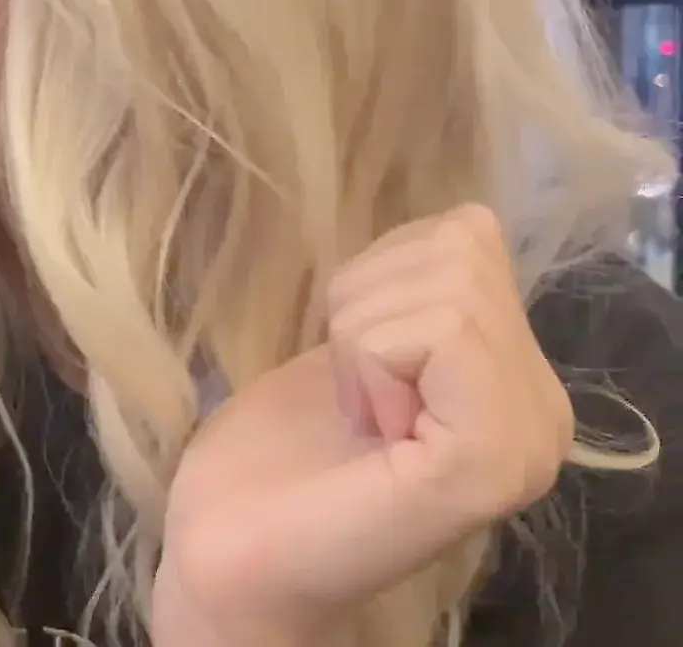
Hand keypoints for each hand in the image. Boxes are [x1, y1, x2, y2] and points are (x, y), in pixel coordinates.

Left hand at [154, 205, 572, 643]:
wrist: (230, 553)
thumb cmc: (271, 454)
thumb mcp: (357, 345)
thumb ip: (418, 292)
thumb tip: (464, 220)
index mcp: (516, 380)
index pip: (469, 233)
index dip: (379, 276)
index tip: (355, 366)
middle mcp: (544, 411)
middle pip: (461, 246)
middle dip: (368, 304)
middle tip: (353, 396)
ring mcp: (527, 439)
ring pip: (449, 281)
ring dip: (363, 336)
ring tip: (359, 416)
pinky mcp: (492, 458)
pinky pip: (442, 329)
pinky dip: (372, 360)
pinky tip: (368, 429)